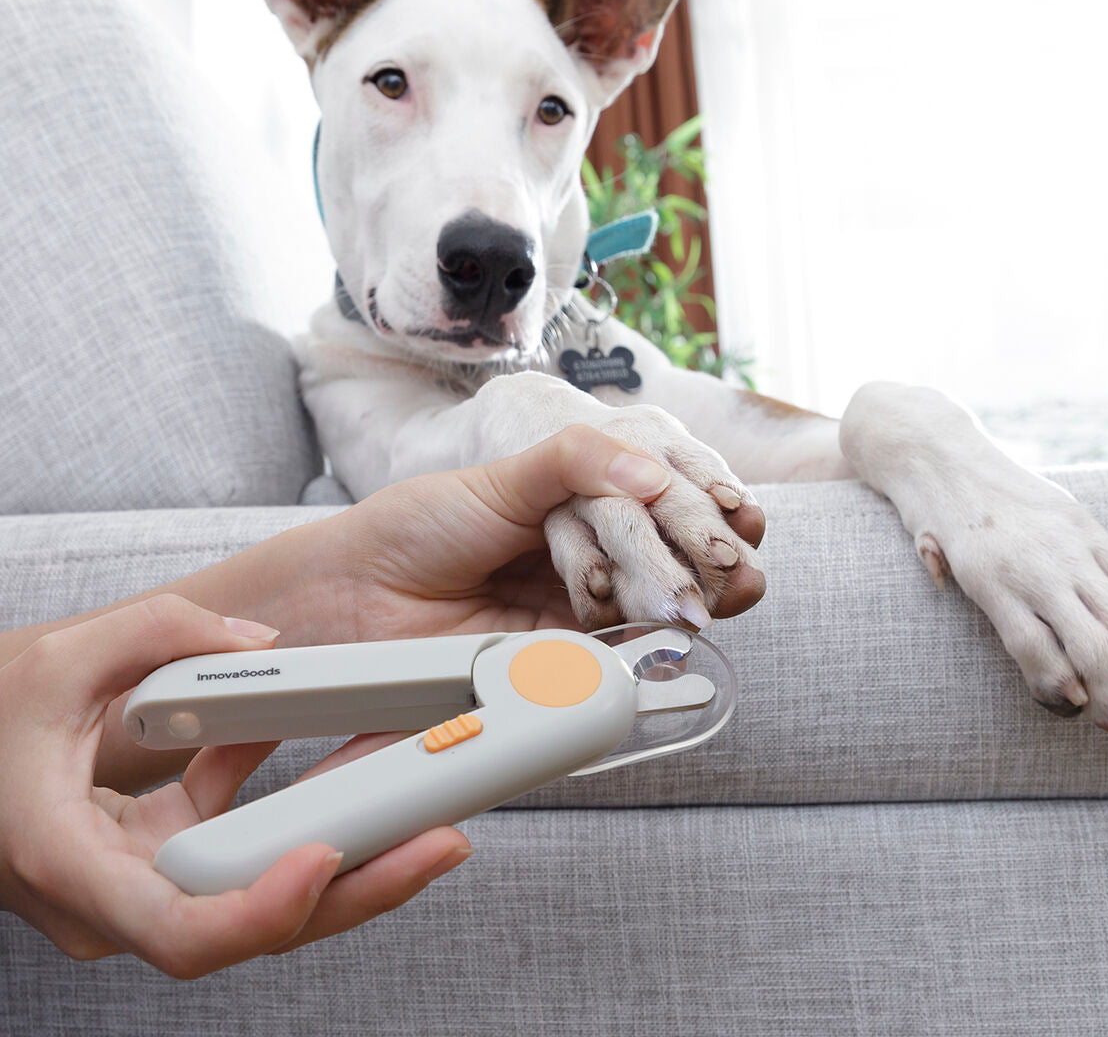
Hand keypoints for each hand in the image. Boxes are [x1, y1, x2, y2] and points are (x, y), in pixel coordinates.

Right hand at [0, 596, 470, 977]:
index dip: (265, 910)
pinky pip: (249, 849)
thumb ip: (162, 630)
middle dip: (356, 887)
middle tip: (439, 842)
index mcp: (76, 865)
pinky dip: (305, 812)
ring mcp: (146, 885)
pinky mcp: (167, 854)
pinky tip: (355, 769)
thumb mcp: (65, 658)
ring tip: (431, 816)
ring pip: (264, 895)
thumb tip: (260, 646)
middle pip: (253, 924)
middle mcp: (118, 898)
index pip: (183, 930)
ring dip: (352, 856)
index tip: (325, 858)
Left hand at [317, 423, 766, 644]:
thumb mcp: (501, 476)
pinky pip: (615, 647)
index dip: (703, 505)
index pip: (661, 497)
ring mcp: (580, 603)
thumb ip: (574, 461)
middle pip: (670, 551)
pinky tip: (654, 622)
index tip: (739, 515)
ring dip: (683, 597)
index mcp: (582, 495)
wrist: (361, 593)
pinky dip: (638, 635)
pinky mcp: (562, 652)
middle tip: (731, 566)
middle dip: (707, 557)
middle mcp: (591, 547)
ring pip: (653, 600)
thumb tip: (649, 472)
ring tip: (699, 599)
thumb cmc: (423, 522)